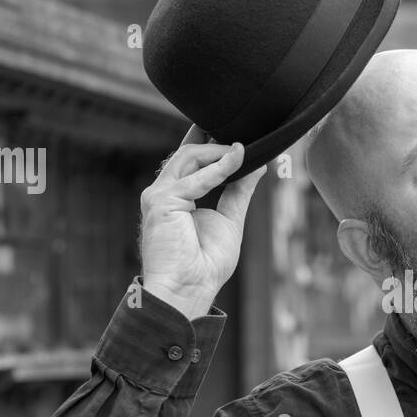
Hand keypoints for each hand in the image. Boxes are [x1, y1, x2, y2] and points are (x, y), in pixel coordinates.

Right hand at [139, 125, 265, 319]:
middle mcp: (164, 192)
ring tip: (244, 150)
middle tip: (245, 137)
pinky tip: (237, 159)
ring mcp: (159, 195)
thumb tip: (257, 164)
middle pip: (188, 154)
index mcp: (176, 196)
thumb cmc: (205, 264)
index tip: (230, 127)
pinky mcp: (161, 201)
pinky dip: (219, 168)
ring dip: (219, 152)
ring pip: (189, 158)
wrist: (188, 290)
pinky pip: (194, 179)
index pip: (189, 159)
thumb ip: (239, 190)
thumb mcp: (229, 219)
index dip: (207, 140)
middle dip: (215, 141)